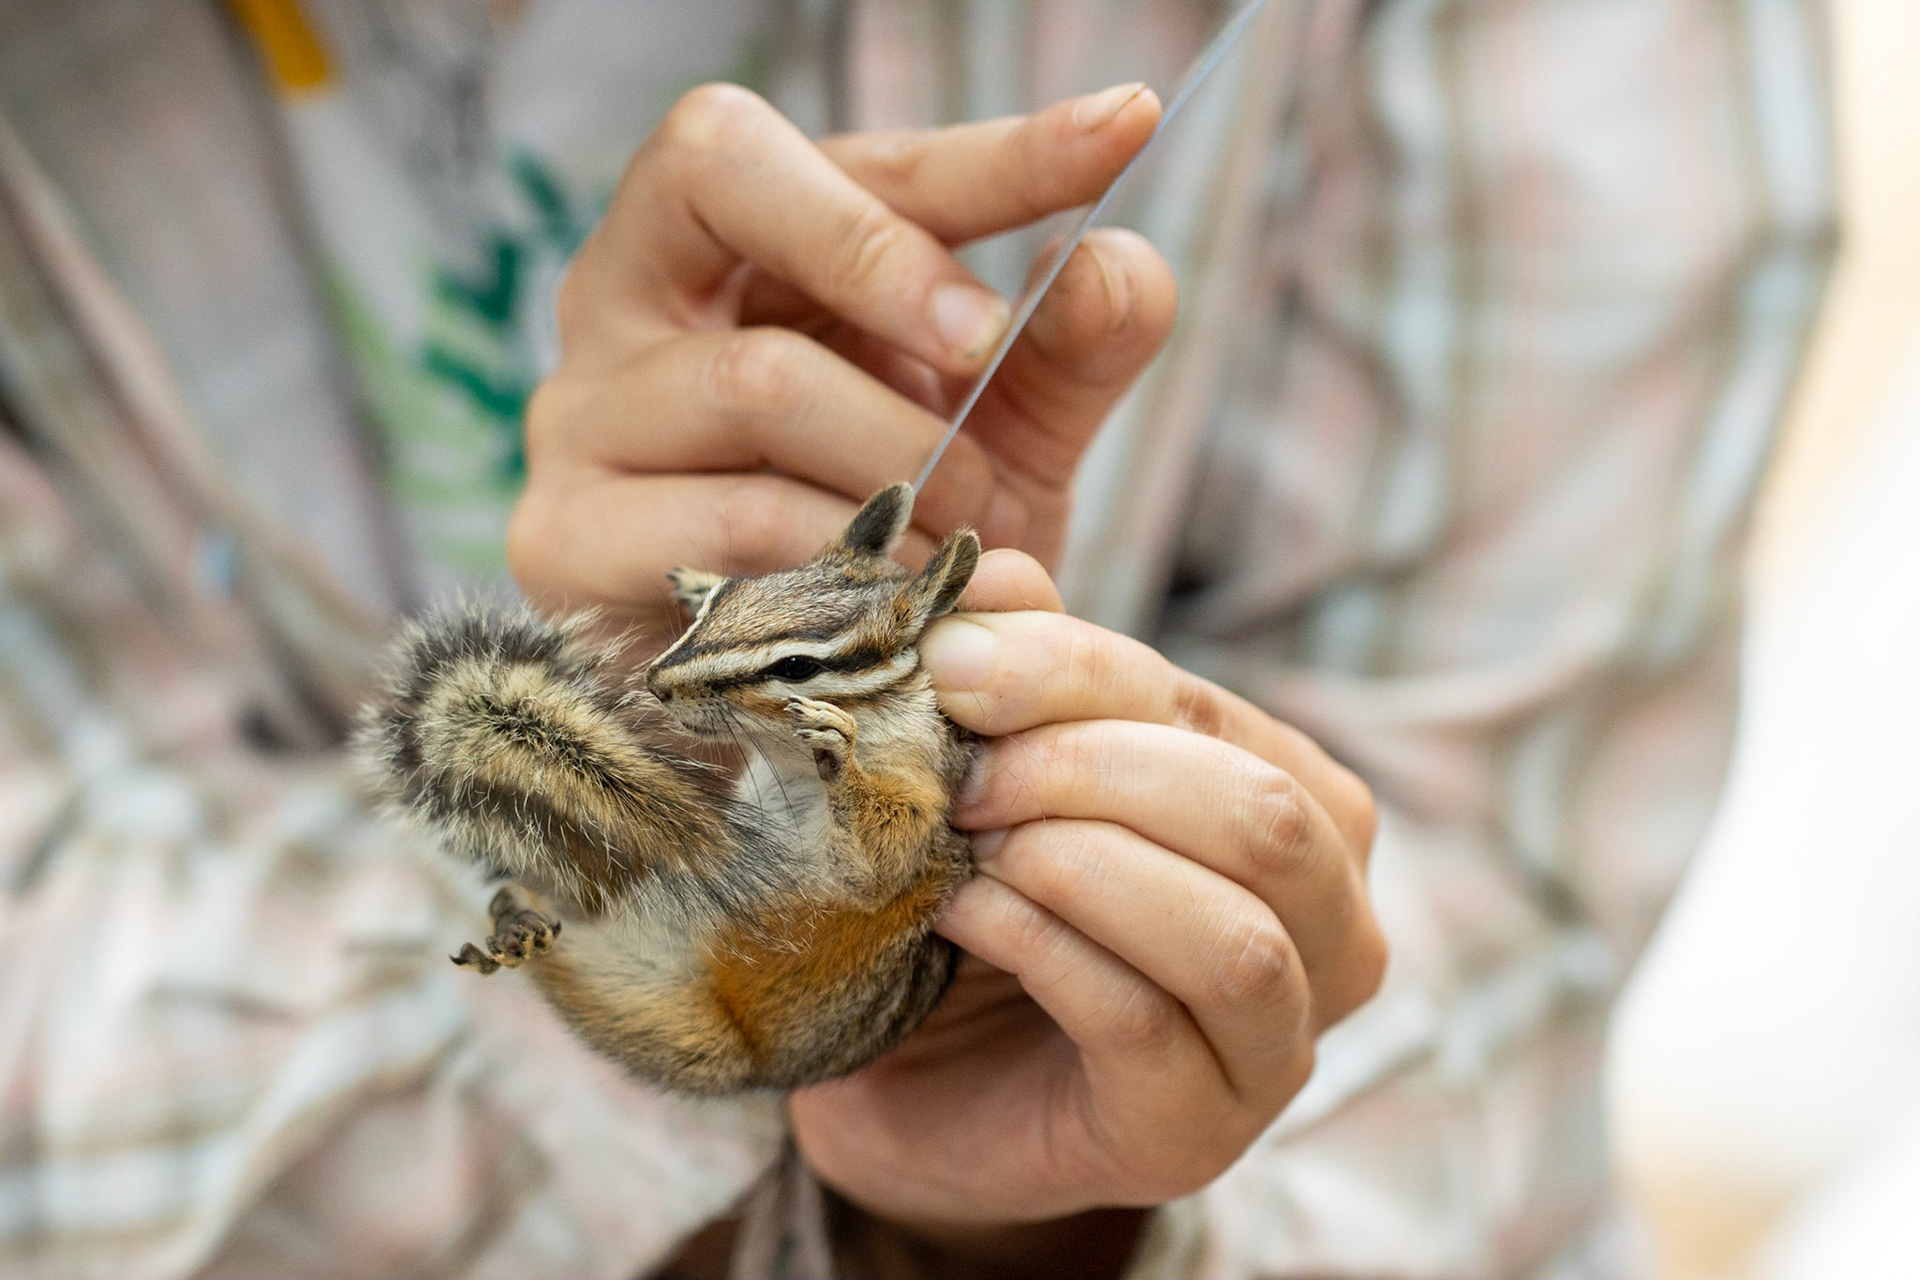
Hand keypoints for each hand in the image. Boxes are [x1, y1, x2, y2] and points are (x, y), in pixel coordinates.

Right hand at [508, 82, 1176, 641]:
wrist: (798, 709)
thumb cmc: (893, 539)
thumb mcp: (1004, 436)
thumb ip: (1068, 350)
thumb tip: (1111, 265)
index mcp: (729, 237)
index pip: (845, 148)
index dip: (986, 149)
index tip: (1120, 133)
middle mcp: (626, 293)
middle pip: (721, 168)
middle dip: (889, 258)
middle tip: (985, 356)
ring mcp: (580, 413)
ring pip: (753, 376)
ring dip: (900, 457)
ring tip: (968, 529)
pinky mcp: (562, 536)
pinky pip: (730, 523)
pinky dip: (847, 562)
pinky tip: (898, 600)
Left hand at [789, 552, 1385, 1274]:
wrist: (915, 1076)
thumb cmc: (989, 904)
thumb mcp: (1010, 769)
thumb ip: (1021, 673)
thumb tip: (997, 573)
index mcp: (1310, 815)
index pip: (1218, 718)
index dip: (1079, 674)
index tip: (949, 664)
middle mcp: (1333, 933)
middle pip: (1260, 817)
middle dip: (1091, 772)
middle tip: (963, 773)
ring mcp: (1278, 1051)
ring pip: (1235, 936)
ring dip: (1079, 867)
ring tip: (969, 846)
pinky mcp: (1194, 1137)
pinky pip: (1146, 1026)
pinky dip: (1044, 949)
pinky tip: (964, 916)